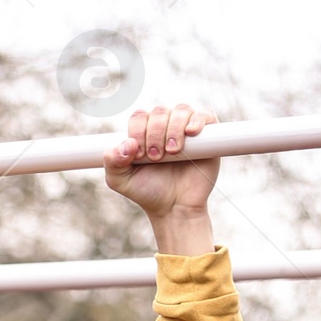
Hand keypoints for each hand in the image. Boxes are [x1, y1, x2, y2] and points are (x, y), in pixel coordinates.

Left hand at [105, 103, 218, 254]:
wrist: (175, 208)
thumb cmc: (148, 191)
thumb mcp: (120, 181)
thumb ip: (112, 161)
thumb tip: (126, 143)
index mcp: (144, 131)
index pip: (139, 117)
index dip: (138, 132)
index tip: (140, 156)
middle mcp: (165, 126)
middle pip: (159, 112)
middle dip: (155, 134)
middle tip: (156, 157)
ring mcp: (186, 129)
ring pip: (180, 111)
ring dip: (173, 129)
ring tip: (173, 152)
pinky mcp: (207, 135)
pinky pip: (205, 115)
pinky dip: (197, 120)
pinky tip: (190, 133)